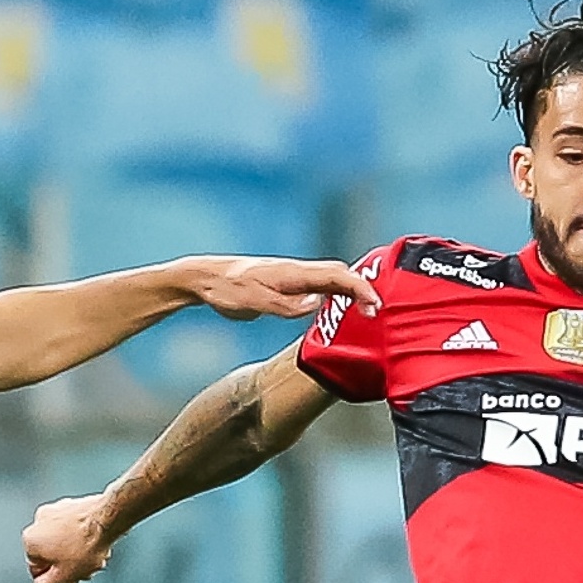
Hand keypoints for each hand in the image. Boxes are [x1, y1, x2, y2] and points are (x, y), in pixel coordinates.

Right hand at [24, 495, 113, 582]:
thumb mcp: (64, 577)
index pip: (37, 570)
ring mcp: (56, 509)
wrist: (107, 519)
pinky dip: (84, 537)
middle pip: (52, 555)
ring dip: (78, 552)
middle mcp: (38, 522)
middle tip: (85, 566)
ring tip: (94, 554)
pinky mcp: (73, 504)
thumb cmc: (85, 546)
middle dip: (69, 564)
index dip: (56, 578)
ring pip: (65, 541)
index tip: (72, 575)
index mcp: (30, 540)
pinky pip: (76, 528)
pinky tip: (97, 541)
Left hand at [186, 256, 379, 323]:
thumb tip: (316, 302)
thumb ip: (285, 305)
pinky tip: (338, 306)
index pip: (337, 277)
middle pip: (340, 273)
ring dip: (352, 289)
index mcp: (293, 273)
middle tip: (377, 312)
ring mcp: (292, 277)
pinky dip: (336, 292)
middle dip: (362, 288)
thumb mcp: (253, 303)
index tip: (375, 305)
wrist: (205, 279)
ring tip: (367, 309)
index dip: (360, 289)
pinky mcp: (286, 284)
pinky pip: (319, 285)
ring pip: (331, 277)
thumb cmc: (227, 290)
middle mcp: (297, 271)